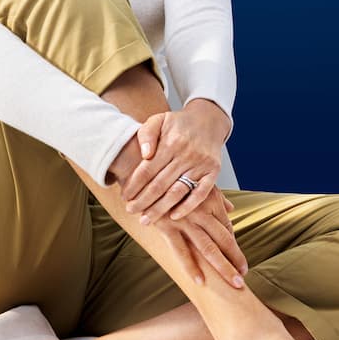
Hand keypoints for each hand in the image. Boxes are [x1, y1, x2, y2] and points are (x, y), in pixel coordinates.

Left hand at [122, 101, 229, 224]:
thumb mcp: (159, 119)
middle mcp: (186, 154)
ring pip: (177, 192)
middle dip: (143, 201)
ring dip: (160, 209)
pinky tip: (174, 216)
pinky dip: (187, 207)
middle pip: (159, 184)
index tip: (124, 196)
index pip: (147, 170)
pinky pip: (200, 194)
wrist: (208, 120)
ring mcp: (201, 164)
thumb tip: (144, 154)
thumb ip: (147, 134)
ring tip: (146, 220)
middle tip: (131, 211)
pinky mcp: (213, 172)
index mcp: (170, 142)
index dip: (134, 185)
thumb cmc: (179, 123)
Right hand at [154, 187, 247, 289]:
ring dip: (223, 267)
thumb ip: (216, 197)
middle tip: (244, 277)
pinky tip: (201, 281)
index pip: (227, 227)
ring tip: (235, 283)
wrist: (143, 171)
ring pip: (209, 248)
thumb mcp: (196, 182)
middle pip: (224, 239)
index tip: (239, 261)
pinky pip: (181, 250)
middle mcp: (201, 211)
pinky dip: (191, 267)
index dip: (234, 246)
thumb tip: (231, 207)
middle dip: (236, 260)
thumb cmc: (171, 178)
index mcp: (210, 199)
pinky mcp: (167, 226)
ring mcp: (185, 219)